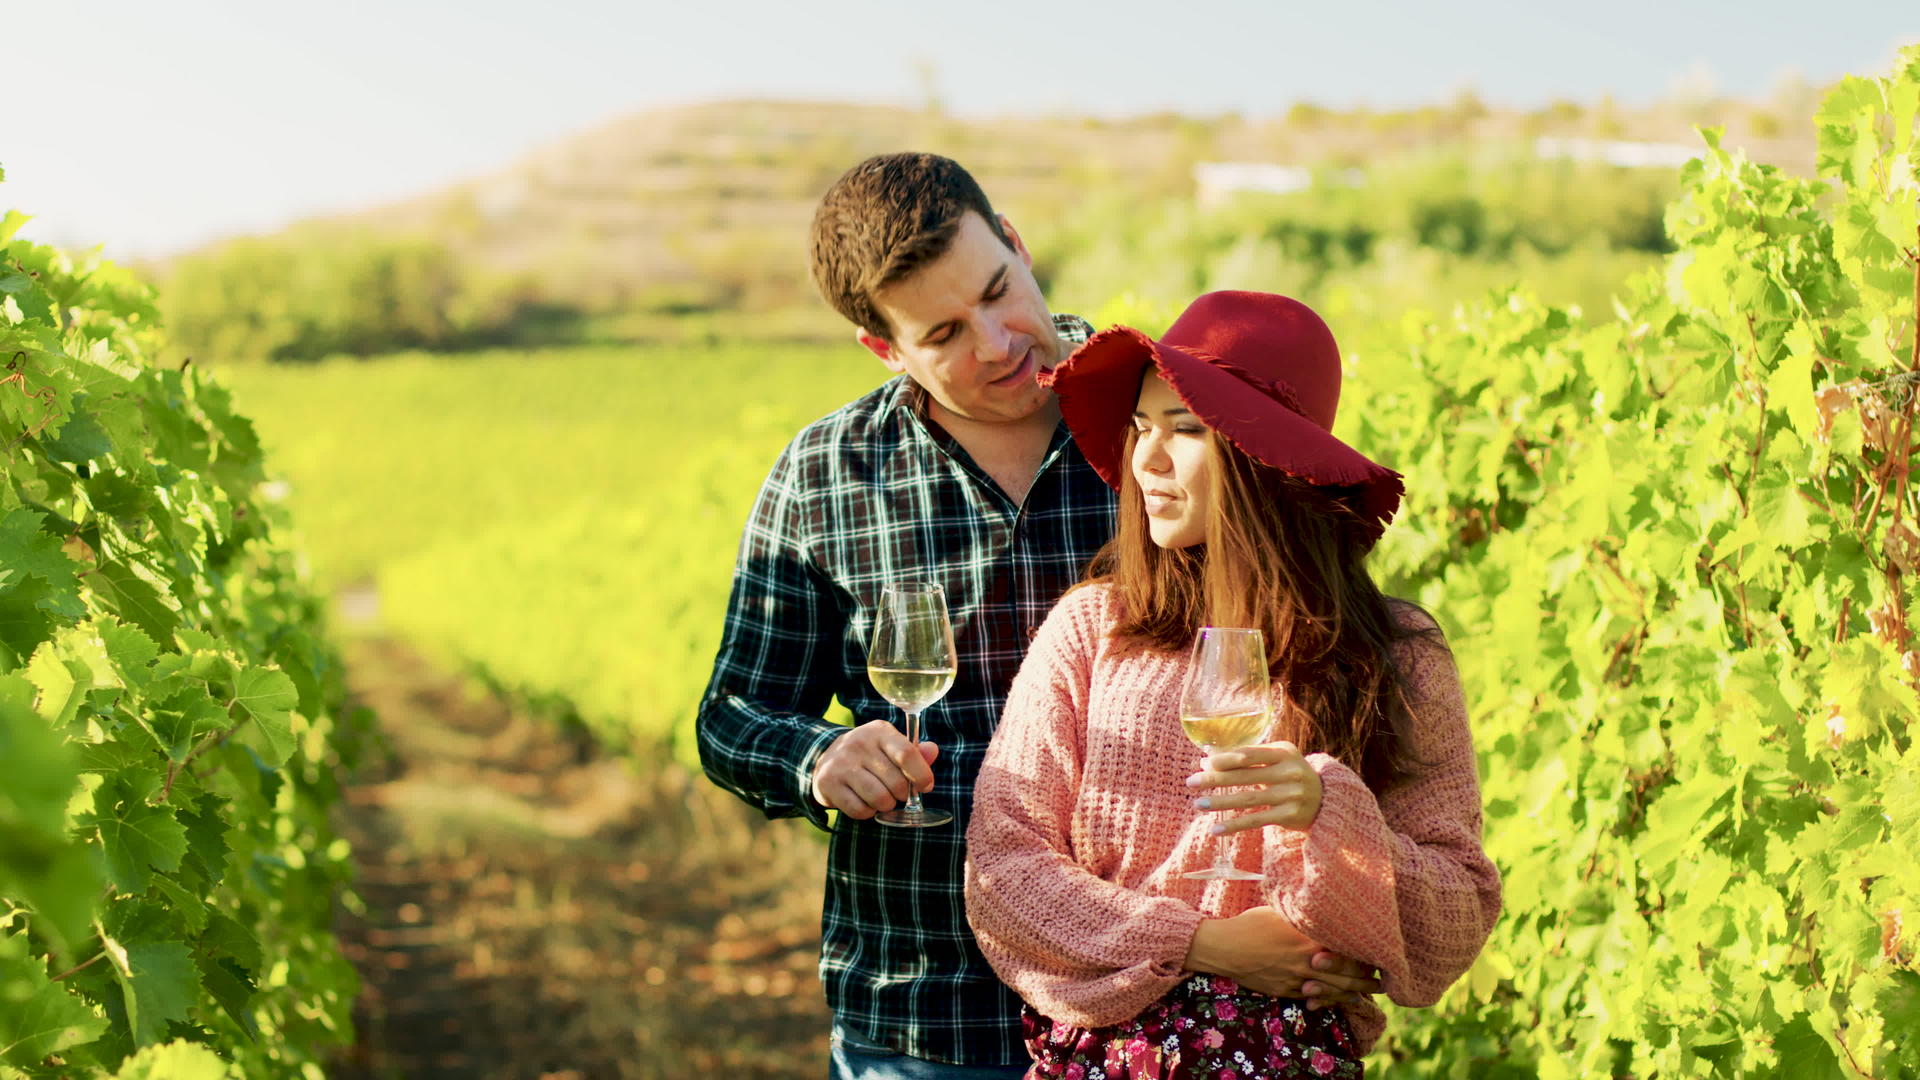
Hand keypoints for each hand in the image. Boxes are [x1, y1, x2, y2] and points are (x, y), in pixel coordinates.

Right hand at [810, 720, 939, 818]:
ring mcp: (841, 763)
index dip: (921, 775)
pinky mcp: (828, 783)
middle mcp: (858, 743)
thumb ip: (915, 753)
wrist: (827, 759)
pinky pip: (859, 810)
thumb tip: (933, 751)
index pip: (906, 754)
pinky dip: (867, 812)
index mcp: (879, 731)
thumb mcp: (891, 747)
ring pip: (879, 799)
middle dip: (902, 795)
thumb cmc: (870, 756)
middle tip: (896, 793)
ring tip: (881, 798)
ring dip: (886, 805)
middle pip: (896, 783)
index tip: (926, 786)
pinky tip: (864, 801)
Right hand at [1184, 905, 1380, 1009]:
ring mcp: (1296, 979)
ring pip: (1330, 991)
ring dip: (1350, 994)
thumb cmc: (1252, 924)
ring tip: (1363, 994)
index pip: (1345, 952)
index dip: (1363, 957)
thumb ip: (1302, 917)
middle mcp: (1306, 962)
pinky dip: (1327, 1001)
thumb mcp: (1280, 913)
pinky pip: (1311, 999)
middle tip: (1381, 983)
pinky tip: (1336, 1000)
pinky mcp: (1285, 990)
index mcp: (1308, 940)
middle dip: (1365, 981)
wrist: (1224, 948)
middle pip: (1344, 976)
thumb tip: (1321, 909)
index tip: (1377, 956)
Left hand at [1187, 741, 1320, 832]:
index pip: (1248, 754)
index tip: (1203, 763)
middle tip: (1191, 782)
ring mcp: (1290, 795)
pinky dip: (1234, 825)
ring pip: (1248, 799)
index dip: (1224, 759)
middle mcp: (1289, 772)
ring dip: (1220, 802)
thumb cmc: (1291, 774)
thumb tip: (1208, 761)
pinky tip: (1216, 829)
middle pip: (1244, 776)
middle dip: (1215, 779)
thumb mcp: (1278, 758)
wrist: (1325, 799)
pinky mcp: (1289, 815)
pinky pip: (1256, 820)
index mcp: (1284, 752)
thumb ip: (1249, 757)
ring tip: (1198, 804)